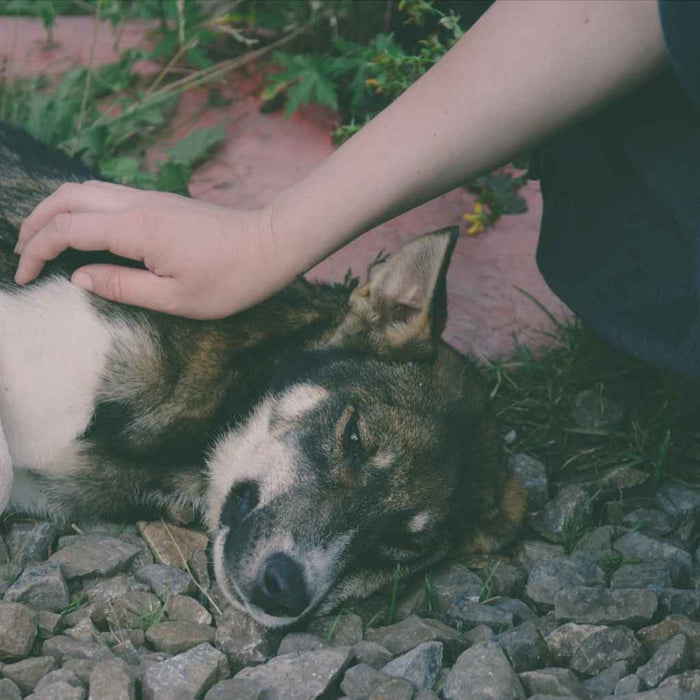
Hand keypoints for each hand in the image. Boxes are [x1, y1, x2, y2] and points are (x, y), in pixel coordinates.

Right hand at [15, 181, 292, 318]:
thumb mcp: (176, 298)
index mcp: (137, 230)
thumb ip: (123, 287)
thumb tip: (79, 278)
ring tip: (43, 237)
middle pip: (69, 198)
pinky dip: (83, 207)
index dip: (37, 252)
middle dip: (37, 221)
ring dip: (58, 209)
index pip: (67, 231)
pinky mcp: (163, 201)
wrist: (271, 245)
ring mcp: (151, 198)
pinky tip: (84, 228)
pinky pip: (109, 194)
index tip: (25, 278)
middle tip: (22, 252)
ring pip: (88, 189)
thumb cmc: (231, 279)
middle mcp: (138, 205)